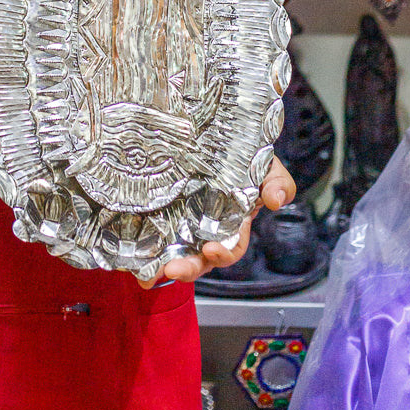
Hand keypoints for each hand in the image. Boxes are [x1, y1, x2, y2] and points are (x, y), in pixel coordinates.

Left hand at [139, 156, 295, 289]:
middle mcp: (206, 228)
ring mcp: (182, 222)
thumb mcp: (266, 167)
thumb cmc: (245, 158)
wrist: (218, 136)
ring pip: (174, 252)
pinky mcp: (161, 212)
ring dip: (163, 265)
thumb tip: (276, 200)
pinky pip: (152, 234)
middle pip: (199, 259)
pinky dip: (143, 248)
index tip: (211, 250)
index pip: (230, 248)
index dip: (222, 253)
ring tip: (151, 272)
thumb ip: (277, 182)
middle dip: (188, 268)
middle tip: (174, 270)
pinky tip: (133, 259)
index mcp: (232, 224)